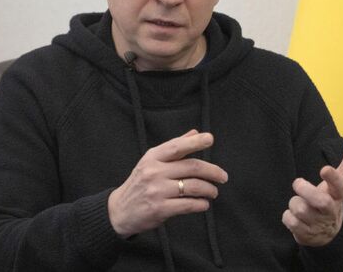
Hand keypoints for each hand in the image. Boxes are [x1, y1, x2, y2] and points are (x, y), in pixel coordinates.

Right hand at [108, 129, 228, 237]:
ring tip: (213, 192)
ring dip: (209, 189)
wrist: (119, 210)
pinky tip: (204, 204)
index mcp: (152, 157)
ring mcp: (157, 191)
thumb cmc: (140, 183)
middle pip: (192, 167)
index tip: (210, 139)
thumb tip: (195, 132)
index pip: (177, 146)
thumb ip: (174, 147)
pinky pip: (188, 204)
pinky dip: (201, 204)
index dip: (195, 142)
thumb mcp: (152, 161)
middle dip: (213, 171)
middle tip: (223, 177)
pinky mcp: (160, 209)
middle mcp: (154, 172)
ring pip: (193, 186)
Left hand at [282, 138, 342, 246]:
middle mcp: (330, 210)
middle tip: (298, 183)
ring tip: (300, 204)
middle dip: (305, 190)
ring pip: (300, 209)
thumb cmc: (332, 199)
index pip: (339, 185)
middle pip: (320, 201)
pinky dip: (288, 217)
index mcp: (338, 195)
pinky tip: (295, 217)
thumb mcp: (342, 181)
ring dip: (294, 203)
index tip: (324, 169)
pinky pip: (290, 221)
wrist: (329, 233)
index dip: (332, 177)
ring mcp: (319, 224)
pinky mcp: (306, 234)